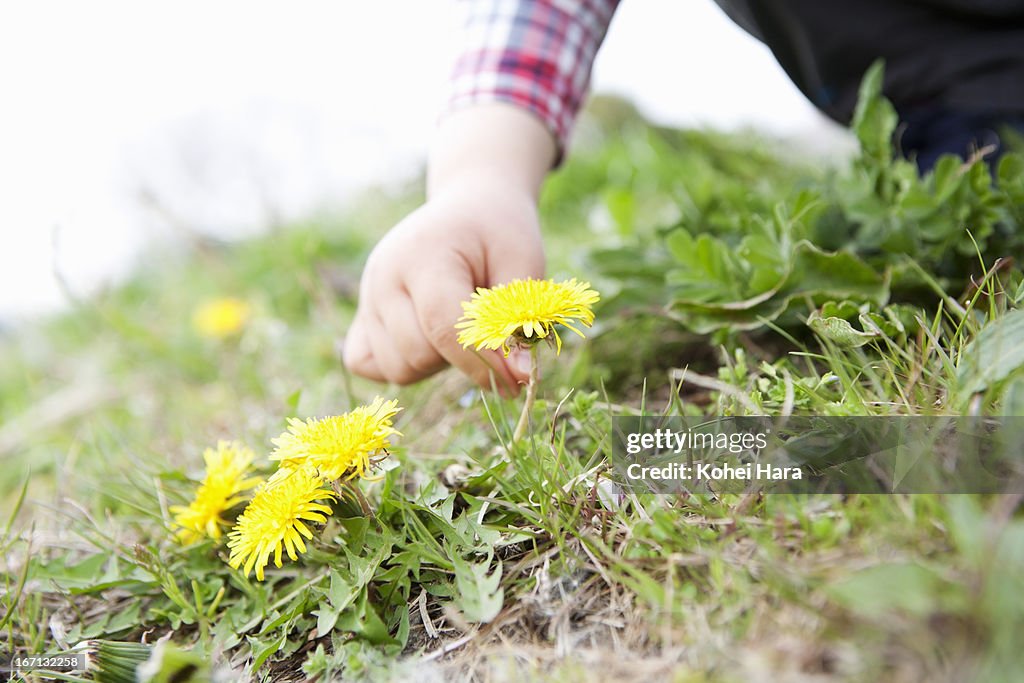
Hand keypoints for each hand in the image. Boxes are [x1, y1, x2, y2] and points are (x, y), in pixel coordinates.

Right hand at [343, 177, 544, 393]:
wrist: (468, 208)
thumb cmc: (499, 234)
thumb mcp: (523, 263)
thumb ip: (519, 319)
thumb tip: (518, 377)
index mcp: (424, 255)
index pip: (444, 327)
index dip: (482, 361)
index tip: (516, 382)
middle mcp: (384, 276)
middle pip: (418, 354)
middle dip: (460, 358)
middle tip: (485, 328)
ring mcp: (366, 295)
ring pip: (396, 367)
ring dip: (434, 363)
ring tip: (456, 327)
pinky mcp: (361, 313)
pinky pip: (367, 364)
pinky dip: (400, 364)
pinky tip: (428, 340)